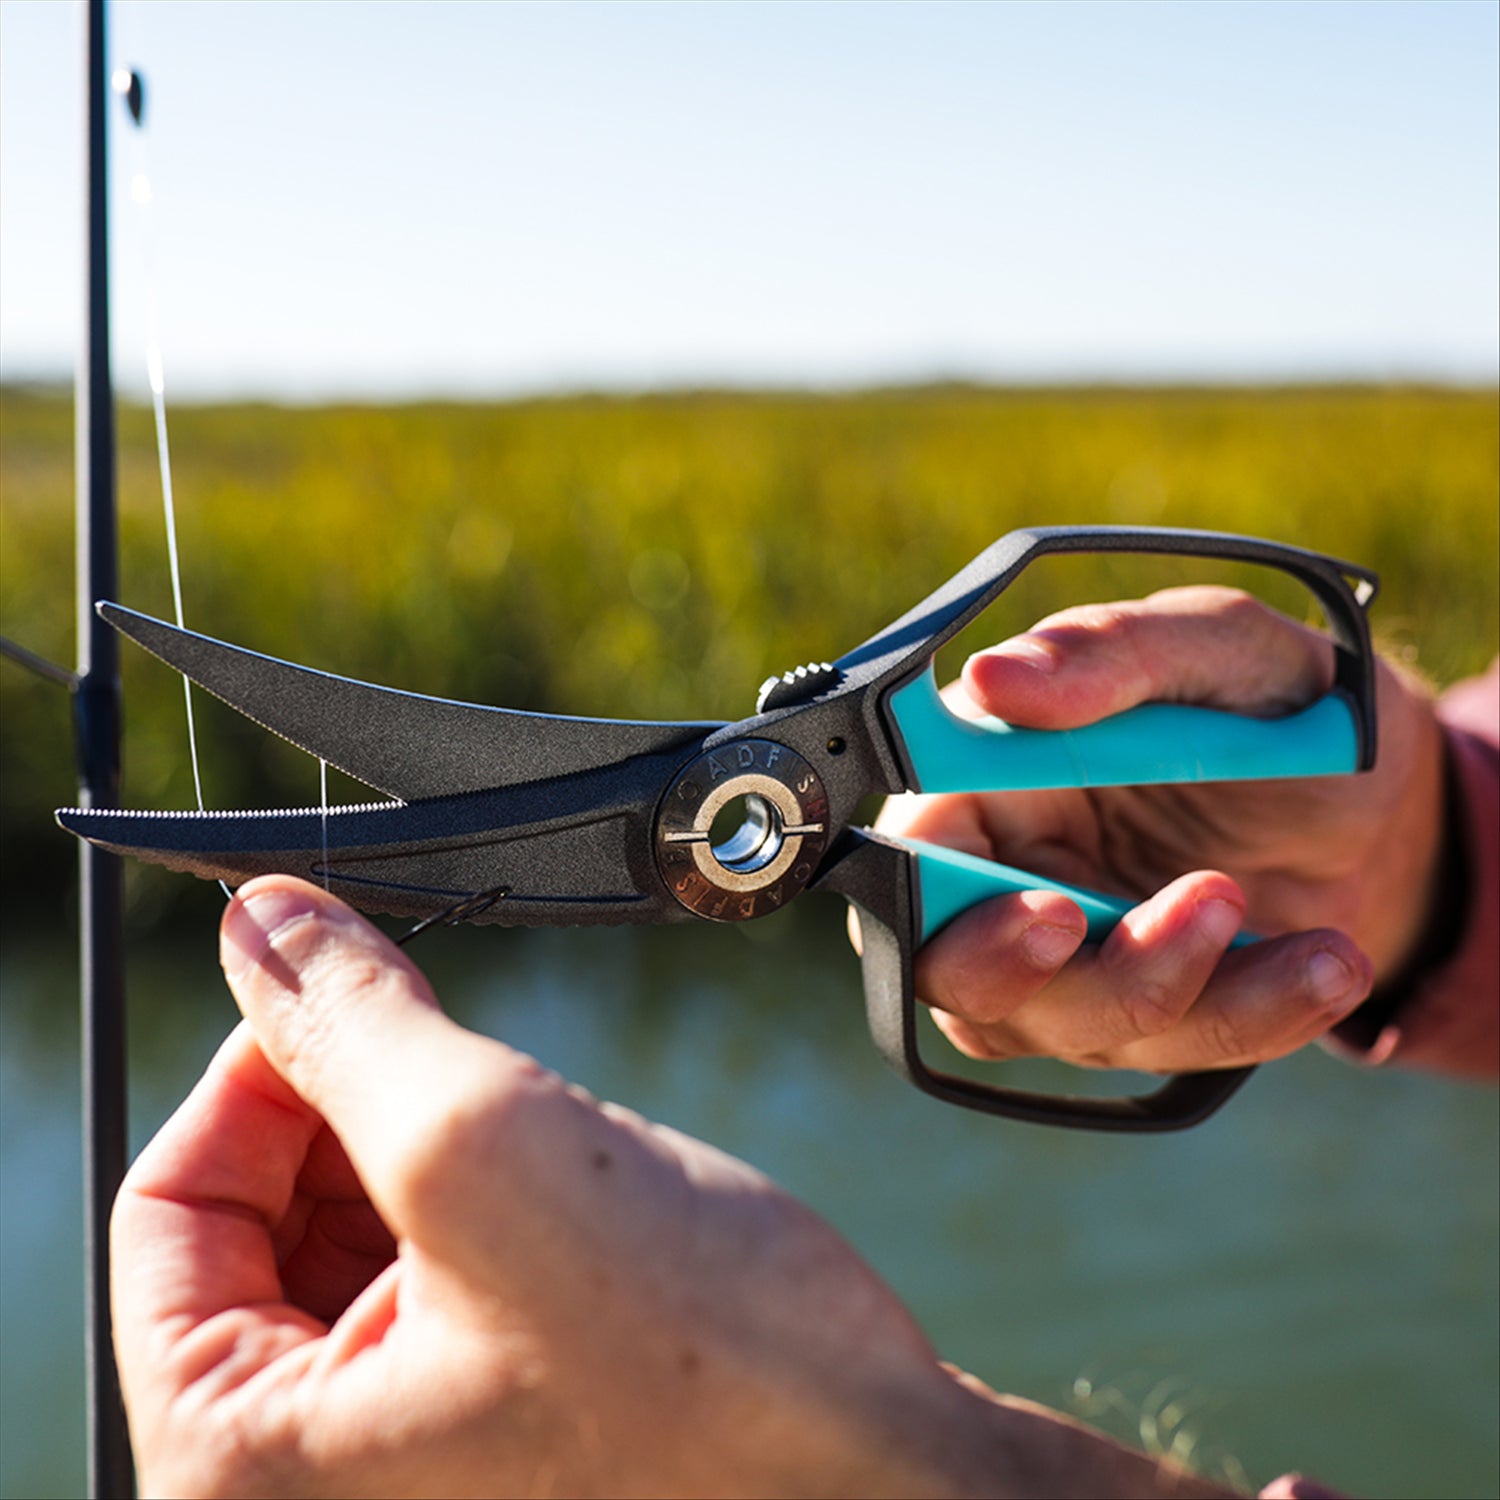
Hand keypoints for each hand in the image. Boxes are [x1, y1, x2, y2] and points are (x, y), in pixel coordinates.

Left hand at [112, 875, 1232, 1497]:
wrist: (898, 1481)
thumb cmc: (715, 1369)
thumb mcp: (493, 1151)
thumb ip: (355, 1024)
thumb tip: (263, 922)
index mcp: (244, 1470)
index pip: (164, 1214)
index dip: (252, 1067)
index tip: (343, 985)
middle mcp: (306, 1486)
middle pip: (250, 1226)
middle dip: (348, 1106)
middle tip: (451, 1040)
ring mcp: (404, 1462)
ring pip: (345, 1241)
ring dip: (424, 1146)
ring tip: (541, 1134)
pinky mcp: (488, 1428)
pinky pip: (427, 1282)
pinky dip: (478, 1200)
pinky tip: (570, 1190)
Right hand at [876, 586, 1446, 1071]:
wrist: (1384, 798)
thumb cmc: (1274, 699)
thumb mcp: (1214, 645)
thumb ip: (1107, 652)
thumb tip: (992, 677)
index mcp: (987, 777)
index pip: (908, 851)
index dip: (931, 893)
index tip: (1041, 900)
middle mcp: (1006, 874)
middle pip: (952, 971)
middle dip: (1030, 973)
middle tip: (1102, 916)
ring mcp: (1071, 957)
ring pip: (1058, 1024)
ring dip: (1162, 985)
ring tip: (1253, 911)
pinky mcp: (1143, 1013)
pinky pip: (1166, 1050)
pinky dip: (1248, 1017)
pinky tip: (1321, 963)